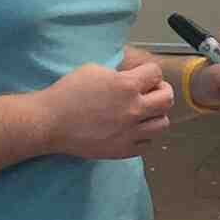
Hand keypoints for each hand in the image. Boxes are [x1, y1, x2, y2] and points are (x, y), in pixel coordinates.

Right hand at [47, 59, 173, 158]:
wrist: (51, 122)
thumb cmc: (68, 93)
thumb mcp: (94, 70)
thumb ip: (119, 73)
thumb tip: (132, 76)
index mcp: (127, 86)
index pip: (156, 73)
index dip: (150, 72)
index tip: (144, 75)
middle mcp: (134, 110)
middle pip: (167, 99)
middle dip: (161, 91)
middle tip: (151, 92)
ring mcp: (130, 133)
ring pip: (163, 124)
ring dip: (156, 115)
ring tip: (145, 112)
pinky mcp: (123, 150)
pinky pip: (148, 144)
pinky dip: (144, 136)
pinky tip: (134, 130)